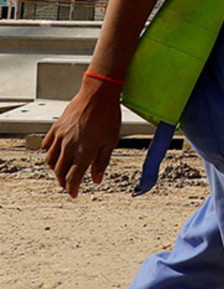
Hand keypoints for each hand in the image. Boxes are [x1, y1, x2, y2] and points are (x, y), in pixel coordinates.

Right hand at [41, 78, 121, 197]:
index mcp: (85, 152)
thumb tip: (96, 180)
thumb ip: (101, 162)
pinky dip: (49, 153)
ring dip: (55, 169)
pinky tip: (56, 153)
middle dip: (63, 181)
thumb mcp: (110, 142)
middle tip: (68, 185)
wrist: (98, 94)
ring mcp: (61, 136)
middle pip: (60, 172)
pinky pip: (47, 145)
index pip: (73, 178)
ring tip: (62, 171)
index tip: (74, 194)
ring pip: (50, 160)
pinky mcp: (56, 127)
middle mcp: (70, 146)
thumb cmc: (108, 116)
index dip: (72, 188)